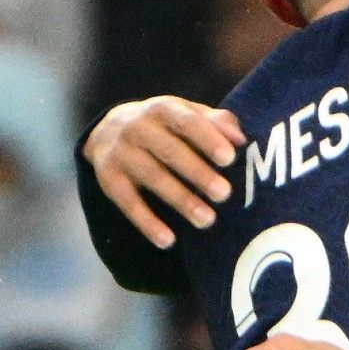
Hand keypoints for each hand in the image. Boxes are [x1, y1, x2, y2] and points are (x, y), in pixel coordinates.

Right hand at [84, 96, 245, 247]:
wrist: (107, 130)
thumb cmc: (163, 125)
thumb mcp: (186, 114)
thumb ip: (215, 123)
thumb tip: (240, 139)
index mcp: (162, 108)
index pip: (186, 121)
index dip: (207, 138)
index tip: (229, 158)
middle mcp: (137, 127)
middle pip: (169, 151)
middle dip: (197, 172)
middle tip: (224, 193)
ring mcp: (120, 153)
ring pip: (152, 178)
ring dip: (180, 200)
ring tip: (207, 220)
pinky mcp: (108, 179)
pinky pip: (127, 203)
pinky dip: (147, 223)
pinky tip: (168, 241)